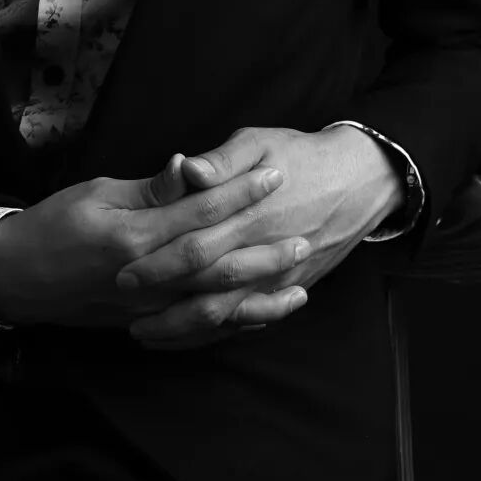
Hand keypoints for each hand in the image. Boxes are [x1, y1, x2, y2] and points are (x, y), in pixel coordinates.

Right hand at [0, 141, 308, 339]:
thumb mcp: (98, 192)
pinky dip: (231, 327)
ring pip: (214, 309)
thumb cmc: (54, 224)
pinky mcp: (144, 325)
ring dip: (259, 300)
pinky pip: (196, 332)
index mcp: (135, 237)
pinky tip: (260, 318)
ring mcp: (147, 309)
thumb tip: (189, 166)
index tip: (275, 174)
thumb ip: (149, 188)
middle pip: (217, 267)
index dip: (241, 193)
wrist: (16, 278)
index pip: (200, 211)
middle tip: (304, 236)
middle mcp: (146, 279)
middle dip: (264, 252)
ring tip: (298, 288)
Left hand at [112, 123, 402, 347]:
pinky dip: (218, 333)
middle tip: (121, 307)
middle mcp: (263, 253)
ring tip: (145, 334)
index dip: (157, 261)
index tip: (121, 271)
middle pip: (205, 286)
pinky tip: (190, 338)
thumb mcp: (259, 142)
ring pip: (225, 314)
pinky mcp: (290, 287)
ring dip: (184, 328)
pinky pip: (250, 318)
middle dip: (161, 301)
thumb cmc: (300, 154)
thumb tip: (186, 168)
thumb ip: (221, 160)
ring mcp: (279, 277)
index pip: (194, 245)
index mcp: (249, 215)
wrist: (359, 180)